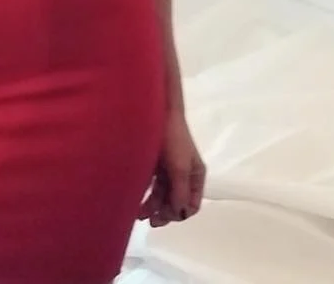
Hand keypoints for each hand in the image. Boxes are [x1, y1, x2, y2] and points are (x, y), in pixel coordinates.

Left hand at [139, 111, 204, 227]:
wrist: (157, 112)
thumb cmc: (173, 140)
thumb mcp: (180, 168)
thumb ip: (180, 192)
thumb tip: (179, 213)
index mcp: (195, 176)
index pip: (192, 205)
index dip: (179, 214)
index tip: (165, 217)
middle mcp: (184, 175)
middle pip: (176, 202)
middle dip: (164, 213)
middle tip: (150, 222)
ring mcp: (169, 170)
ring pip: (163, 196)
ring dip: (153, 207)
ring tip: (139, 214)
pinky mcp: (155, 165)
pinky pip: (153, 186)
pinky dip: (147, 196)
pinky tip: (137, 201)